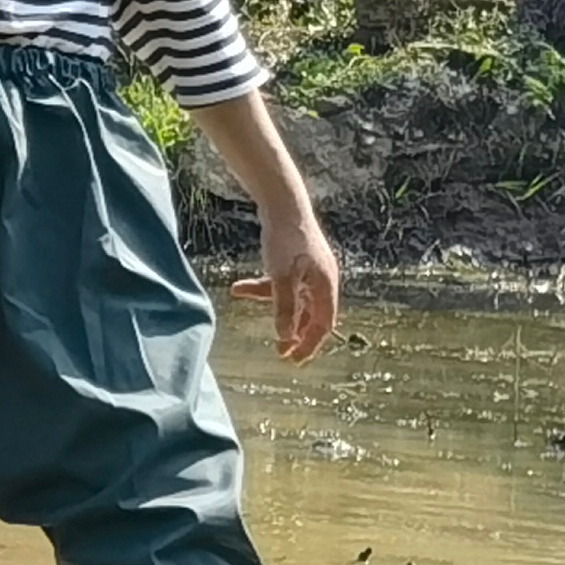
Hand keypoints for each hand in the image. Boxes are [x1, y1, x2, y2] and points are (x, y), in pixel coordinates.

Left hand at [231, 196, 341, 364]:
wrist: (283, 203)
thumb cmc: (286, 240)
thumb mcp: (282, 277)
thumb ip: (283, 307)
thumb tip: (284, 338)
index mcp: (326, 286)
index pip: (323, 324)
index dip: (310, 344)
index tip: (294, 360)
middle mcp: (322, 280)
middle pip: (311, 315)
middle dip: (295, 333)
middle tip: (280, 352)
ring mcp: (310, 270)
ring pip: (294, 299)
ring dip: (274, 308)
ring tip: (251, 315)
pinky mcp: (295, 261)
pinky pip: (282, 283)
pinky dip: (264, 289)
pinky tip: (239, 288)